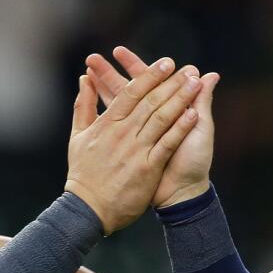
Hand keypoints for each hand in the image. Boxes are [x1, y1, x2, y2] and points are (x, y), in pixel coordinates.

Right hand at [65, 57, 200, 232]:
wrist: (88, 209)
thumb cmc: (82, 172)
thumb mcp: (78, 135)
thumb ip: (83, 105)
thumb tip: (83, 79)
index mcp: (107, 123)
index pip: (131, 92)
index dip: (150, 75)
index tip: (166, 63)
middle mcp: (123, 133)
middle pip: (150, 101)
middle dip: (170, 82)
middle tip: (187, 68)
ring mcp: (136, 150)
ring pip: (161, 118)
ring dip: (180, 99)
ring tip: (195, 83)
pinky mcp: (147, 168)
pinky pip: (167, 143)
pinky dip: (180, 127)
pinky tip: (193, 114)